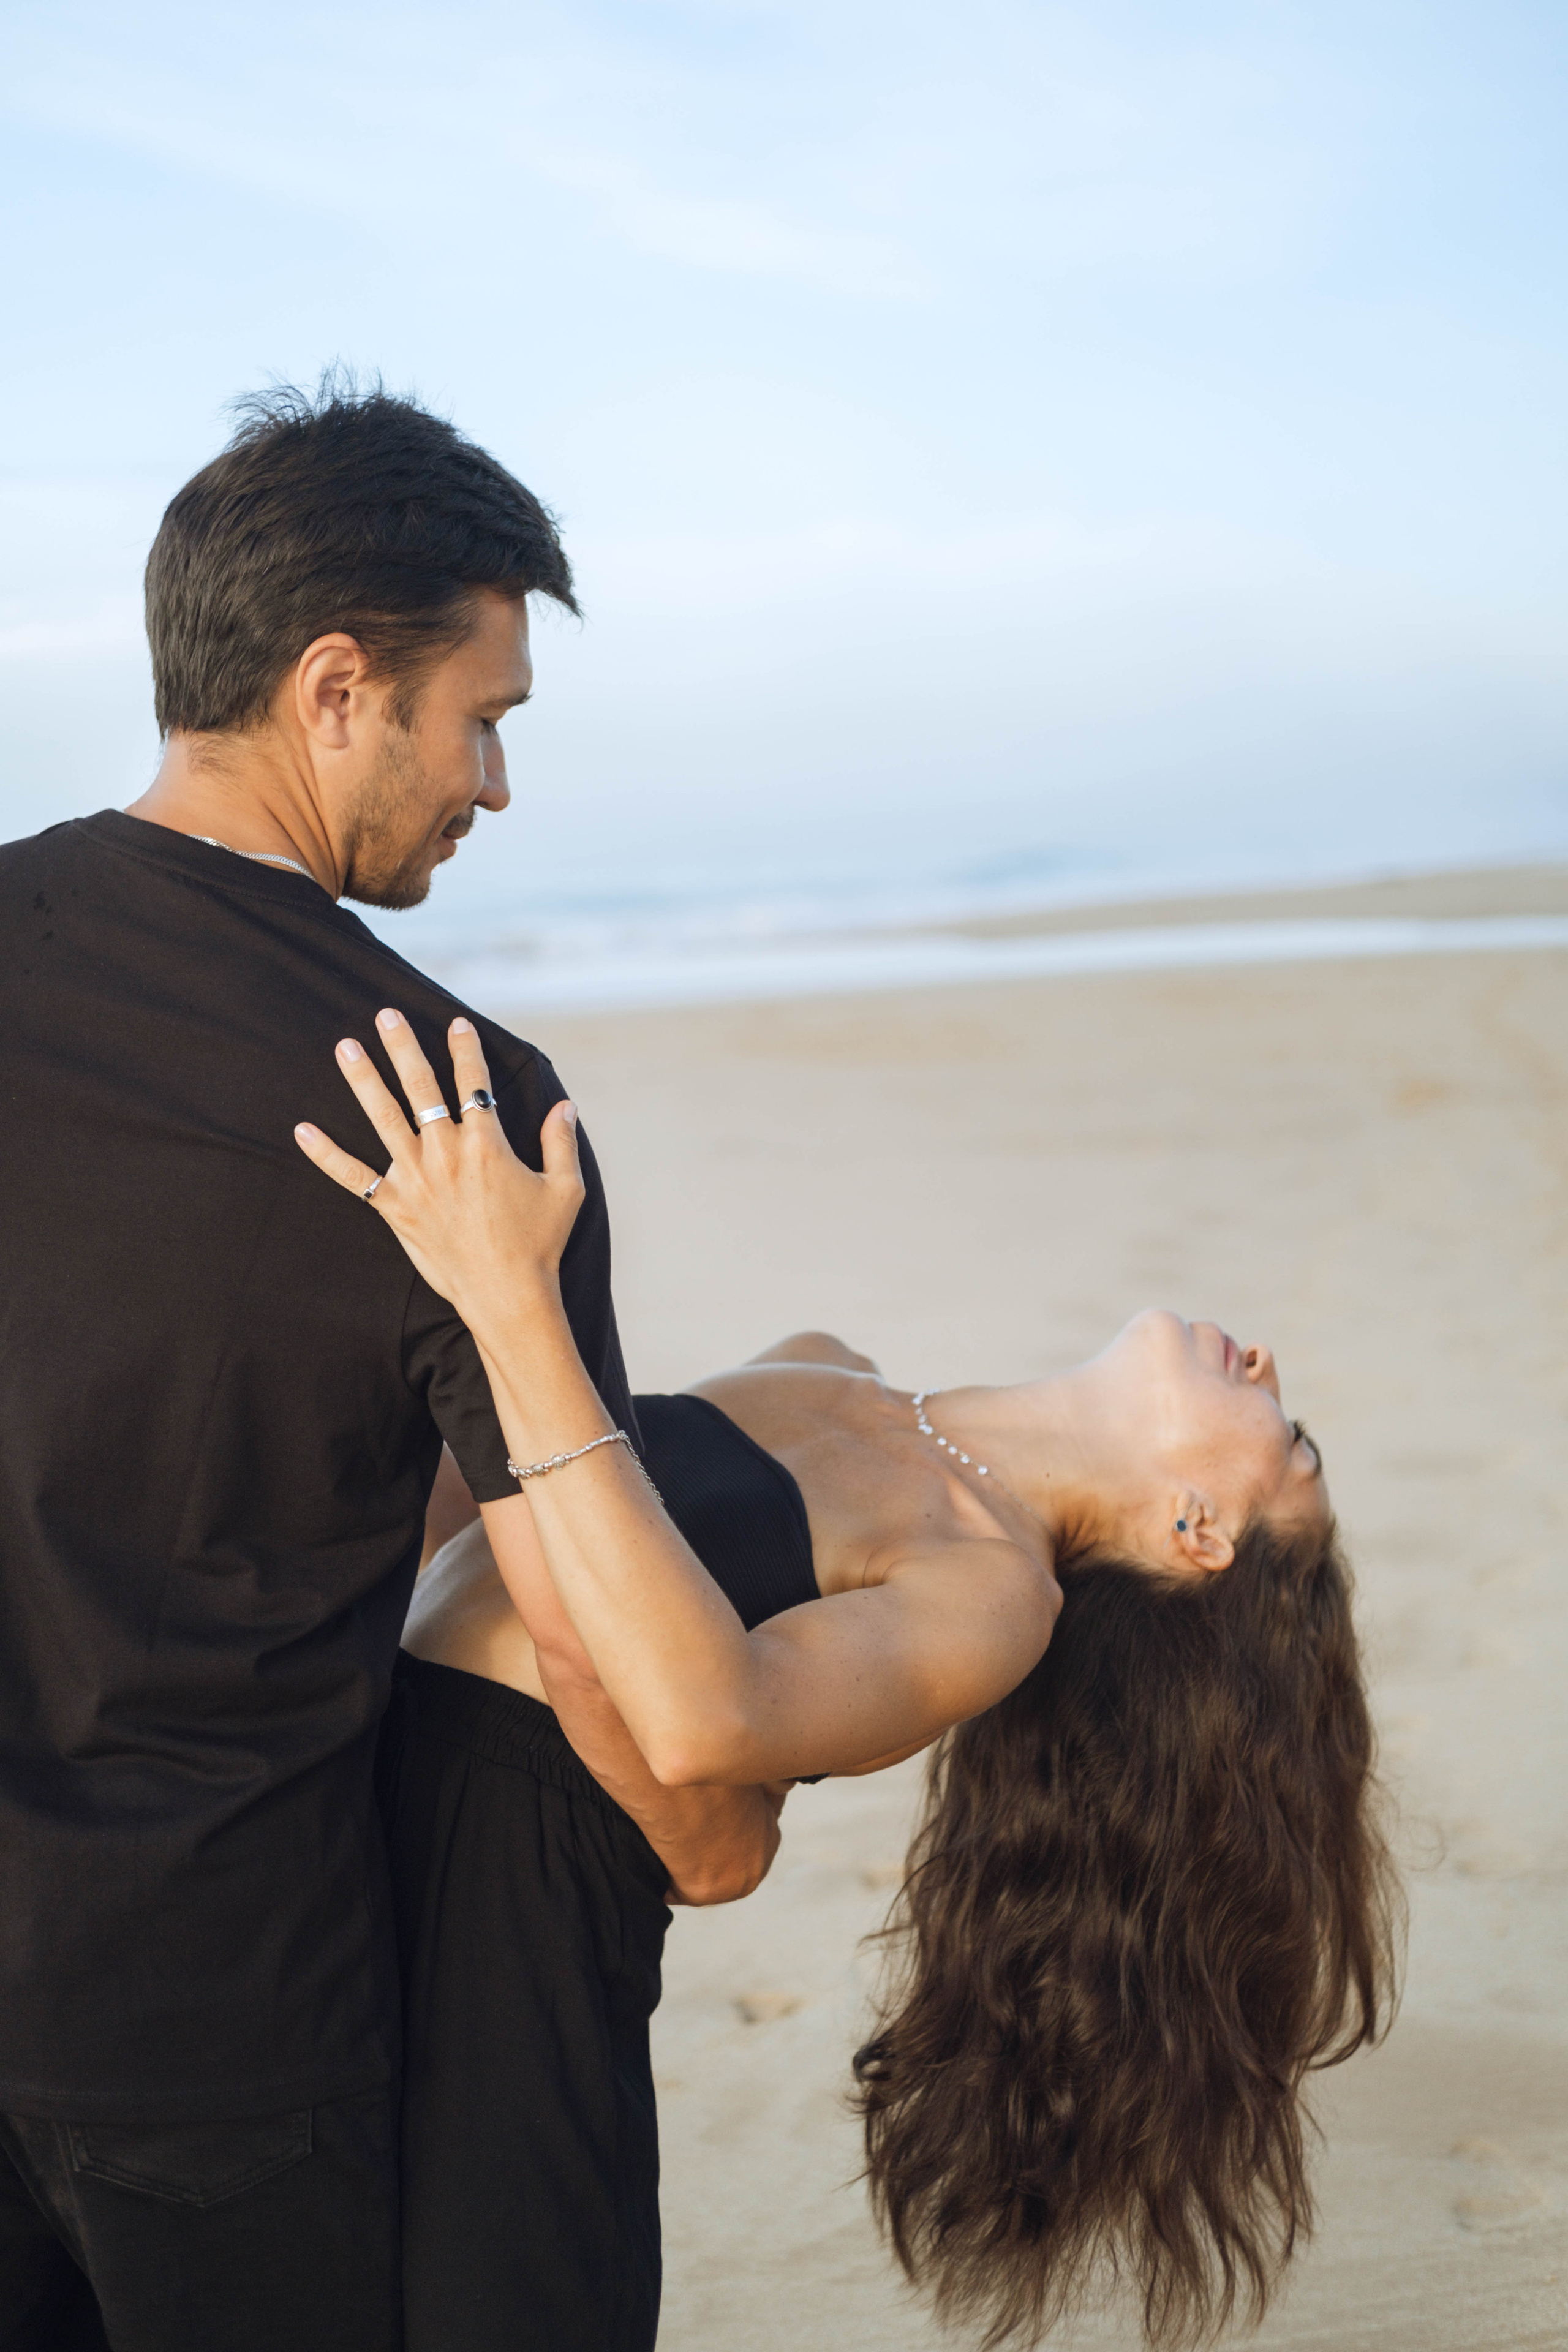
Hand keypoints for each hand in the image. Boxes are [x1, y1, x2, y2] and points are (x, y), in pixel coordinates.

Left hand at [293, 1010, 583, 1333]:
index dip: (466, 1050)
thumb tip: (565, 1106)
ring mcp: (416, 1179)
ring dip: (363, 1079)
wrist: (507, 1295)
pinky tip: (302, 1131)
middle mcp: (446, 1153)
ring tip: (345, 1047)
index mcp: (487, 1144)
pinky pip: (353, 1177)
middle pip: (421, 1087)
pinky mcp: (395, 1208)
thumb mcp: (566, 1189)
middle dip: (404, 1046)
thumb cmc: (539, 1244)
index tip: (457, 1024)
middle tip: (386, 1015)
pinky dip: (326, 1155)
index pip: (473, 1083)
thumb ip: (561, 1143)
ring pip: (383, 1118)